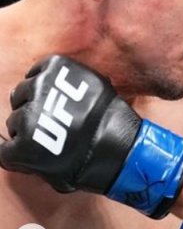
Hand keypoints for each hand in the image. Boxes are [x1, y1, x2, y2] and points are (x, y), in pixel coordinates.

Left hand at [0, 55, 182, 217]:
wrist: (123, 154)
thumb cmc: (116, 124)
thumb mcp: (95, 87)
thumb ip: (68, 84)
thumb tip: (40, 81)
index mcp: (55, 68)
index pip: (34, 76)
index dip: (42, 94)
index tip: (55, 107)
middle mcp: (39, 88)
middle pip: (20, 98)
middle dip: (33, 113)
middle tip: (54, 128)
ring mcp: (30, 117)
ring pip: (13, 124)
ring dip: (26, 135)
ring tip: (51, 146)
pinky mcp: (25, 145)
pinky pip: (5, 152)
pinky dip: (16, 158)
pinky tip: (31, 160)